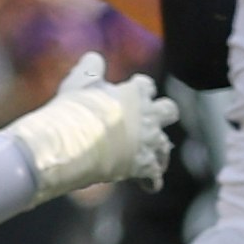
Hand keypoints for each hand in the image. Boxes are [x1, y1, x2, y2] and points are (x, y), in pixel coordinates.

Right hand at [2, 52, 178, 196]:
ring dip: (158, 151)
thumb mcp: (79, 82)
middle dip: (162, 115)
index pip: (146, 85)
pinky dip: (152, 181)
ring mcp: (149, 141)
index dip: (139, 90)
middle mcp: (148, 115)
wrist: (73, 141)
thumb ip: (90, 68)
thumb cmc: (75, 110)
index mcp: (135, 93)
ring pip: (165, 146)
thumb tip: (94, 58)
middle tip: (149, 122)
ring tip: (150, 157)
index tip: (131, 93)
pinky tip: (147, 185)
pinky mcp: (144, 166)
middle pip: (169, 111)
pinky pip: (155, 177)